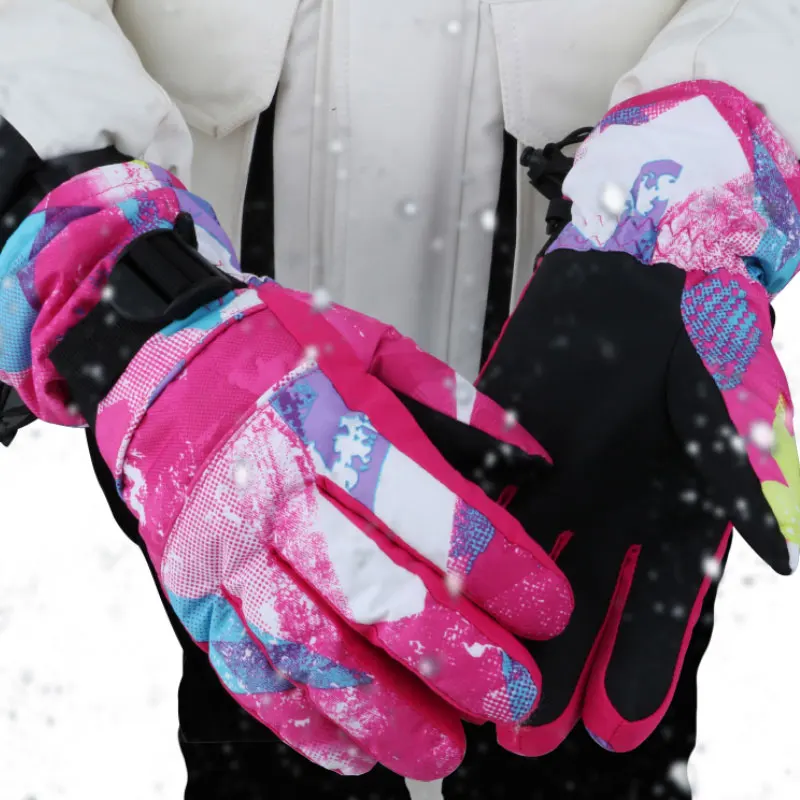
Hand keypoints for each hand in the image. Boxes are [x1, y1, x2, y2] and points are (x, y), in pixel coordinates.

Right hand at [0, 157, 572, 779]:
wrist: (159, 359)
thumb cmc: (276, 349)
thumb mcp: (370, 347)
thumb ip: (450, 403)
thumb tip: (530, 465)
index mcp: (327, 418)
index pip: (428, 509)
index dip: (499, 568)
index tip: (548, 608)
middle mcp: (272, 487)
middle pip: (375, 592)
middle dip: (458, 656)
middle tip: (517, 695)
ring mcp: (225, 546)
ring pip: (309, 649)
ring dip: (385, 712)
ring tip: (448, 749)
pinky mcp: (192, 586)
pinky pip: (244, 667)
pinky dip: (300, 720)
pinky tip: (356, 750)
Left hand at [475, 80, 799, 754]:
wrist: (652, 270)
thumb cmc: (710, 334)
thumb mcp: (742, 407)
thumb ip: (750, 478)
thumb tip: (777, 553)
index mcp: (668, 512)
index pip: (657, 608)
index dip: (635, 667)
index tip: (613, 730)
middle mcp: (606, 505)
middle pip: (578, 601)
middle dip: (554, 668)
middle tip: (522, 736)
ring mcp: (552, 471)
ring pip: (521, 555)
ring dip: (499, 614)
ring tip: (472, 673)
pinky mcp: (506, 432)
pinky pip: (481, 480)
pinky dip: (461, 520)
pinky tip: (435, 565)